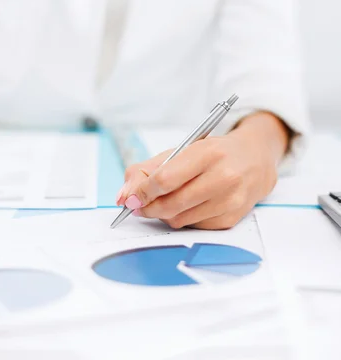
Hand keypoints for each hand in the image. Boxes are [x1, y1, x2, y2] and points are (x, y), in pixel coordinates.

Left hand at [116, 113, 287, 229]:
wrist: (254, 160)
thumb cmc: (213, 154)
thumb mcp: (182, 150)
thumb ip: (148, 170)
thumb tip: (123, 197)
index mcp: (207, 153)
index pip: (165, 179)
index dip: (142, 192)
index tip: (130, 198)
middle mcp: (223, 176)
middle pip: (171, 203)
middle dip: (148, 208)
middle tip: (139, 206)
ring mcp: (230, 200)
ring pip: (181, 219)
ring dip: (164, 214)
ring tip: (163, 203)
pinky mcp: (232, 218)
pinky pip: (194, 227)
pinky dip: (183, 219)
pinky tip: (186, 206)